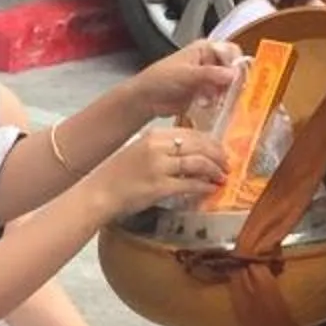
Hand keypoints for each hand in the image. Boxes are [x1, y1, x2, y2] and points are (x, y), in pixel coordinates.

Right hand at [88, 123, 229, 217]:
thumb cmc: (117, 175)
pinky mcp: (159, 187)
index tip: (219, 149)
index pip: (191, 132)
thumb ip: (162, 149)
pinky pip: (190, 184)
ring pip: (198, 163)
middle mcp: (157, 147)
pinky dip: (204, 186)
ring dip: (214, 170)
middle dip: (217, 154)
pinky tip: (211, 189)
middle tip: (227, 163)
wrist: (98, 193)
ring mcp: (159, 167)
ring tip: (222, 176)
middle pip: (198, 145)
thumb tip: (189, 154)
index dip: (210, 141)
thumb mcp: (139, 152)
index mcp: (153, 136)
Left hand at [138, 37, 241, 122]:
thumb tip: (232, 74)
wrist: (147, 100)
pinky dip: (219, 104)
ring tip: (213, 100)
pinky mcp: (208, 95)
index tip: (235, 78)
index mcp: (206, 49)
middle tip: (227, 93)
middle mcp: (211, 62)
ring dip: (225, 95)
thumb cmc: (160, 79)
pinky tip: (208, 106)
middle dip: (232, 83)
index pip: (231, 52)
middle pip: (233, 70)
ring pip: (229, 86)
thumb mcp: (186, 74)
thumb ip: (210, 73)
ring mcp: (210, 80)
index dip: (236, 64)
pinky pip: (222, 99)